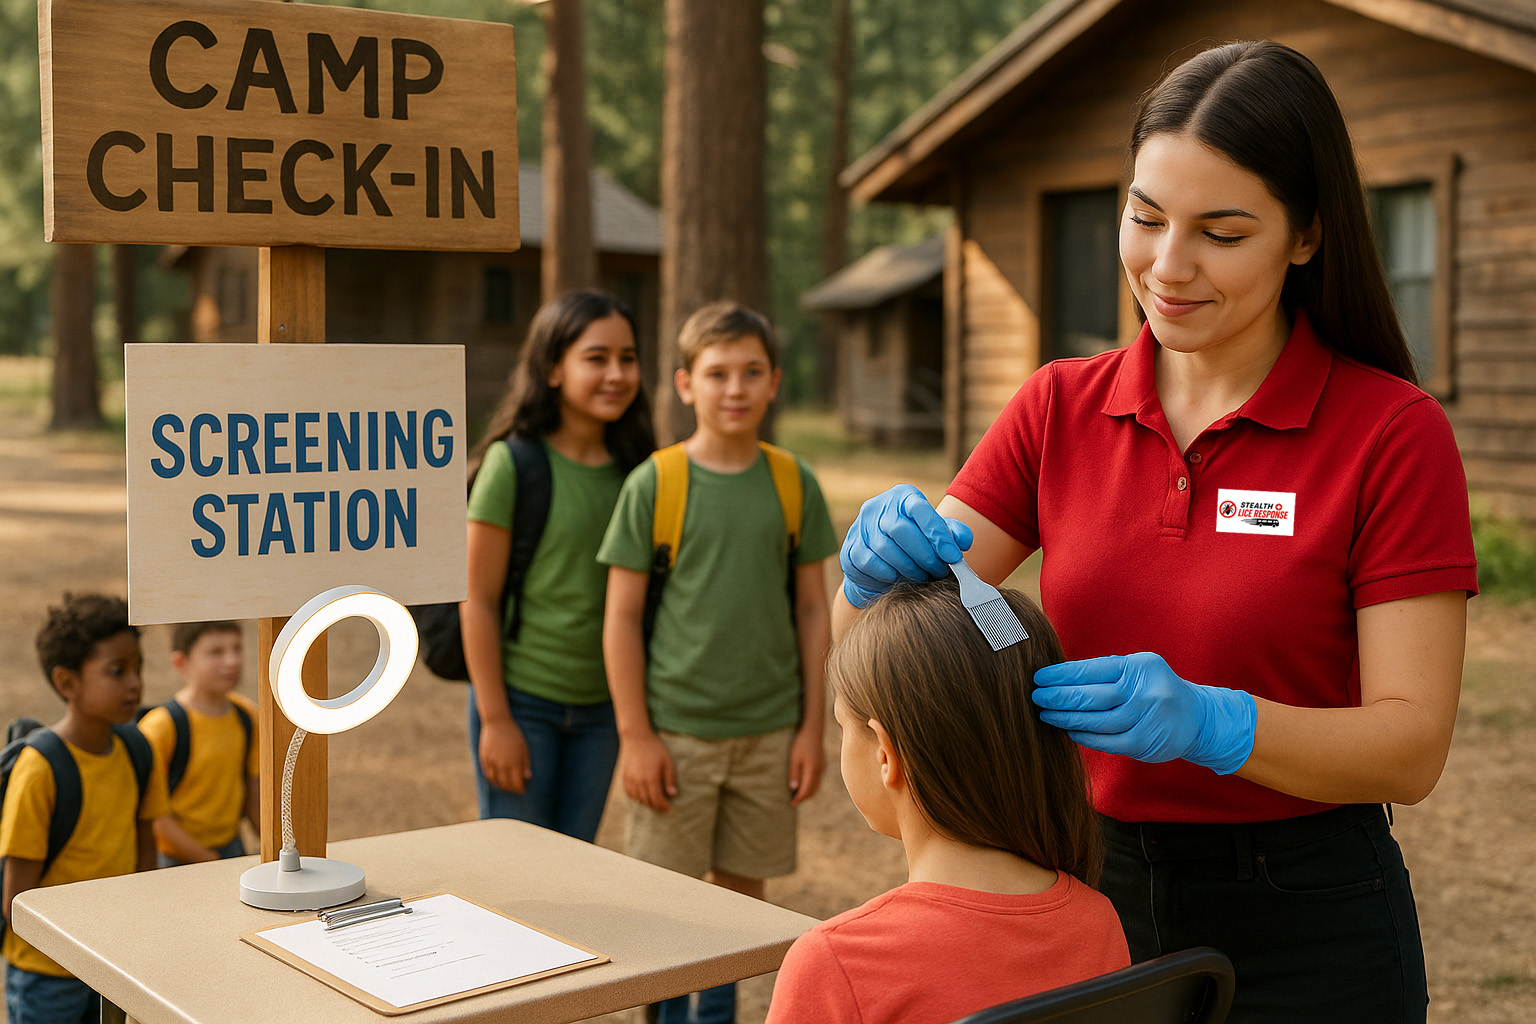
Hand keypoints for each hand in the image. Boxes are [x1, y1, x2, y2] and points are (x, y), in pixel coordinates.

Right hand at [478, 716, 532, 793]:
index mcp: (514, 762)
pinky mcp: (484, 759)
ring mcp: (492, 762)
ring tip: (507, 787)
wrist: (497, 723)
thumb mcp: (524, 747)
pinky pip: (488, 774)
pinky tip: (497, 781)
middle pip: (506, 784)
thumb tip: (527, 777)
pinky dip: (492, 780)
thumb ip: (525, 763)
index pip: (517, 783)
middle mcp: (502, 764)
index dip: (520, 789)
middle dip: (512, 789)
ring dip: (502, 786)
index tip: (523, 790)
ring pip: (496, 781)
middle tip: (516, 789)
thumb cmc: (514, 734)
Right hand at [620, 731, 677, 811]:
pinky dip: (636, 797)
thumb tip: (673, 794)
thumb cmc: (655, 748)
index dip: (663, 806)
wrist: (636, 737)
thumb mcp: (667, 762)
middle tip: (663, 806)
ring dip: (646, 802)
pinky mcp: (625, 777)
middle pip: (647, 801)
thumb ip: (670, 779)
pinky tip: (642, 795)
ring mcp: (630, 779)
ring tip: (654, 801)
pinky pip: (629, 793)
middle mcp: (639, 781)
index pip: (657, 799)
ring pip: (637, 798)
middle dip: (656, 805)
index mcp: (651, 778)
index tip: (669, 808)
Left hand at [787, 726, 825, 806]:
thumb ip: (794, 774)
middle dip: (803, 797)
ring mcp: (822, 768)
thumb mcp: (794, 758)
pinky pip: (817, 779)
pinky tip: (804, 784)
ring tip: (797, 795)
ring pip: (816, 785)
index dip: (799, 798)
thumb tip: (793, 788)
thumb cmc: (801, 743)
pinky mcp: (823, 764)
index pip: (806, 790)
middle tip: (793, 802)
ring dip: (808, 792)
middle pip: (812, 790)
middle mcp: (819, 771)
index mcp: (812, 770)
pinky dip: (811, 785)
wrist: (813, 731)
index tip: (791, 804)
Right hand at [840, 484, 973, 607]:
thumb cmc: (917, 544)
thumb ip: (952, 534)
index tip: (952, 557)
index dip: (937, 533)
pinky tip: (899, 579)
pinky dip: (886, 574)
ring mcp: (859, 527)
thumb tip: (962, 541)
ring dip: (908, 567)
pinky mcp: (848, 548)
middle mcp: (877, 507)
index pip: (919, 509)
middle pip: (900, 529)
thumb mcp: (937, 534)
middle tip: (939, 572)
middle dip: (924, 555)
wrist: (883, 560)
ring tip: (923, 577)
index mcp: (902, 497)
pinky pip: (867, 563)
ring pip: (884, 548)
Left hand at [1031, 653, 1256, 774]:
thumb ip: (1106, 672)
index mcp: (1139, 667)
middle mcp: (1144, 691)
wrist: (1196, 717)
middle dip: (1058, 697)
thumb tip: (1059, 678)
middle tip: (1036, 697)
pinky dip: (1084, 736)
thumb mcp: (1137, 670)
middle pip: (1091, 696)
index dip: (1062, 675)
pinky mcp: (1144, 743)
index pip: (1092, 669)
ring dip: (1066, 718)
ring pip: (1096, 720)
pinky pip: (1106, 741)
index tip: (1039, 678)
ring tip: (1047, 714)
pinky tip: (1069, 730)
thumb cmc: (1154, 689)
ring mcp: (1146, 718)